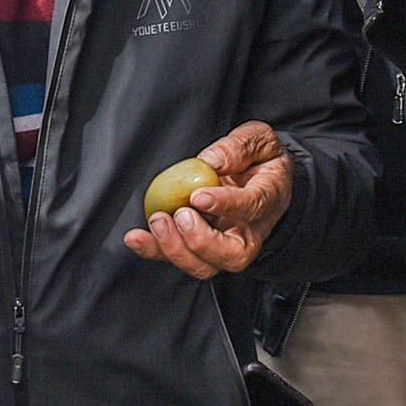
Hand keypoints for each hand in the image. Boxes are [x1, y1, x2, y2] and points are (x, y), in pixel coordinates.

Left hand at [122, 121, 294, 278]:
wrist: (263, 179)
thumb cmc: (260, 160)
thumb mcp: (258, 140)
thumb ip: (238, 147)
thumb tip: (209, 161)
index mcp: (268, 198)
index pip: (252, 208)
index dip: (226, 205)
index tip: (199, 196)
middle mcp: (250, 231)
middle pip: (233, 255)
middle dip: (201, 241)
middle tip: (181, 215)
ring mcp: (226, 244)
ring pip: (205, 265)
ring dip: (176, 249)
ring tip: (158, 221)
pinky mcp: (201, 247)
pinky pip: (179, 256)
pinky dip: (154, 250)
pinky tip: (137, 238)